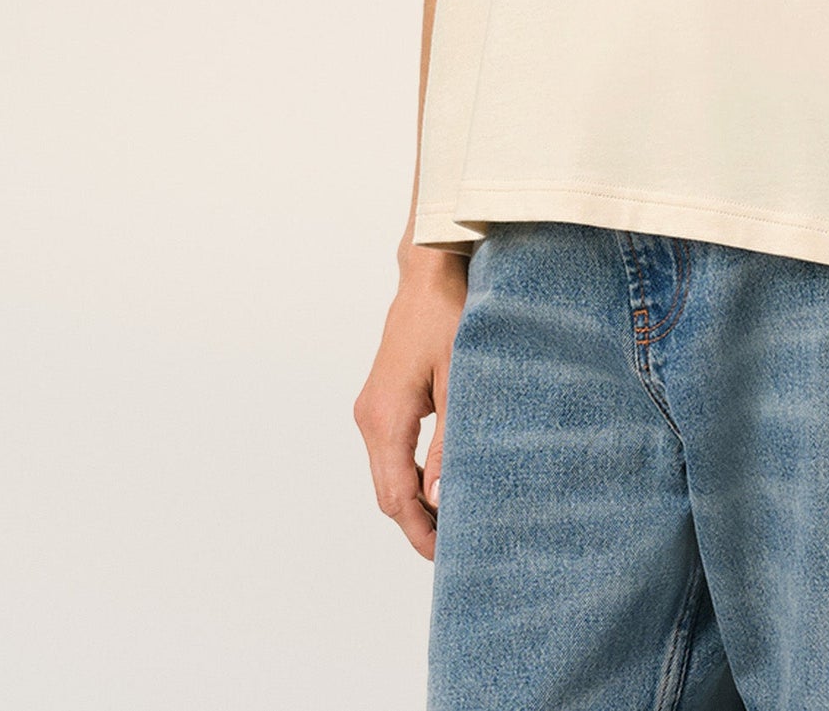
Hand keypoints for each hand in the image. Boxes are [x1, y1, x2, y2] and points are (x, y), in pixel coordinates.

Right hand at [353, 248, 470, 558]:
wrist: (429, 271)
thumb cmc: (448, 317)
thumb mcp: (459, 381)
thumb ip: (448, 443)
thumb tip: (438, 499)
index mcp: (384, 419)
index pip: (395, 497)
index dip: (420, 532)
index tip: (447, 557)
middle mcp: (370, 418)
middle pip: (387, 492)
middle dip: (417, 523)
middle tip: (455, 546)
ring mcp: (372, 408)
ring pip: (388, 473)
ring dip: (415, 499)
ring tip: (453, 518)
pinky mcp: (382, 399)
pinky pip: (391, 451)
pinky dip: (411, 474)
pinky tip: (440, 480)